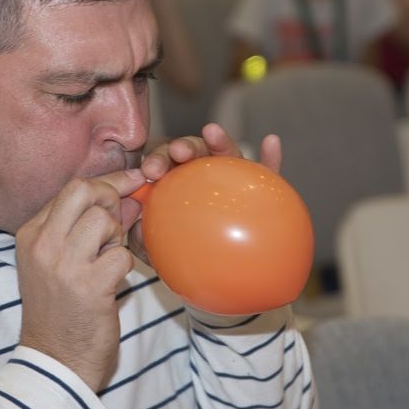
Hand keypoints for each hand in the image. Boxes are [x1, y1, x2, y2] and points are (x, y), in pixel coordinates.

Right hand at [17, 168, 144, 391]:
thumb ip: (88, 227)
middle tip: (119, 221)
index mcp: (30, 235)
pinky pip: (121, 256)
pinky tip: (112, 283)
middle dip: (111, 198)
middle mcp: (42, 245)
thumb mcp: (59, 263)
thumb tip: (130, 198)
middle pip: (83, 191)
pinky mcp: (89, 287)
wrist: (54, 360)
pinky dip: (124, 267)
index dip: (105, 184)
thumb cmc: (60, 311)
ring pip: (104, 219)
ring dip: (117, 236)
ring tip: (108, 259)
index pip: (70, 190)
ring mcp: (64, 265)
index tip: (129, 182)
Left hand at [127, 124, 281, 259]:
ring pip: (228, 154)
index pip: (167, 163)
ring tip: (212, 132)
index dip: (158, 160)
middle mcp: (206, 174)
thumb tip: (136, 227)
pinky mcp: (263, 189)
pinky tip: (271, 142)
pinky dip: (271, 156)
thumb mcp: (157, 250)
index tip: (150, 172)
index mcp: (179, 181)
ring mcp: (235, 178)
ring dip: (220, 140)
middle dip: (184, 146)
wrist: (218, 276)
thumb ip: (143, 238)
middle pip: (194, 152)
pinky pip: (269, 173)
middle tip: (177, 152)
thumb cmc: (184, 255)